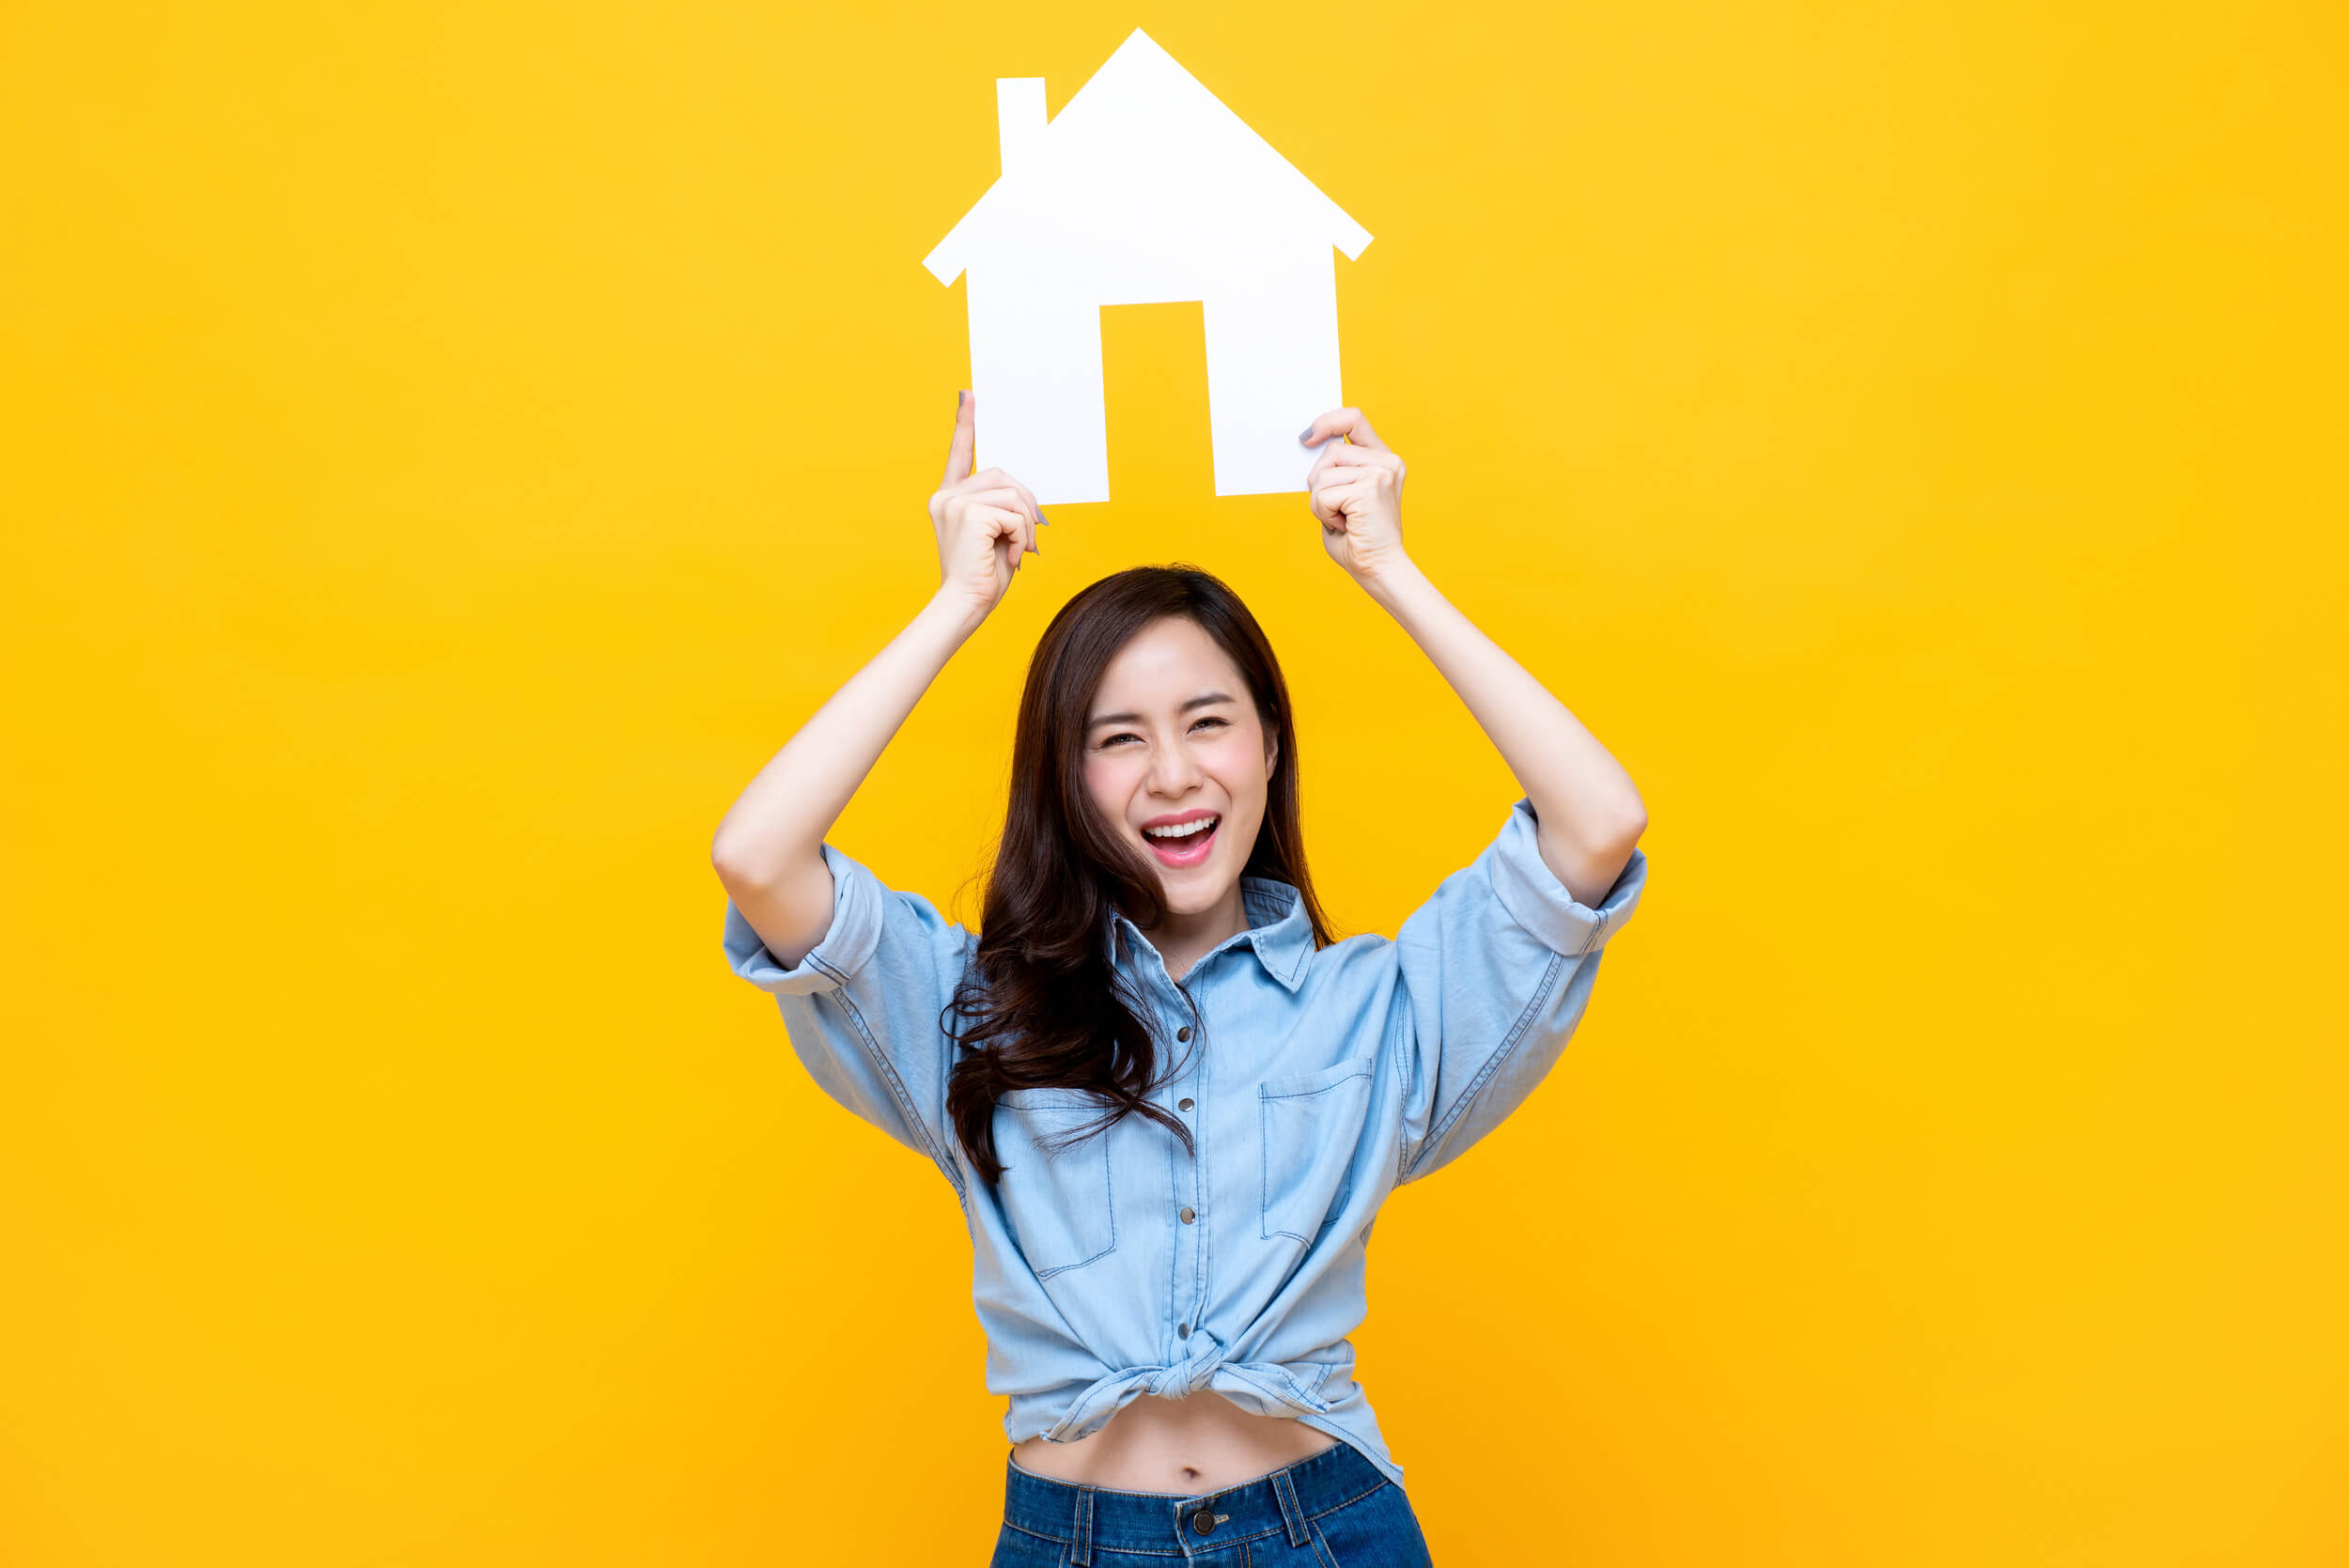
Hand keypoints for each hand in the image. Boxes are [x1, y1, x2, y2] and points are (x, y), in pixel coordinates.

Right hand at [928, 391, 1044, 620]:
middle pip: (1004, 477)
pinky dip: (1023, 536)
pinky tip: (1012, 556)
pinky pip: (1015, 514)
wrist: (965, 604)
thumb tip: (1026, 497)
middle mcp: (946, 495)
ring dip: (1027, 525)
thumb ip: (1001, 508)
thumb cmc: (982, 575)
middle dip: (1025, 506)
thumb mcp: (995, 534)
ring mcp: (955, 502)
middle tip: (1028, 539)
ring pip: (1013, 495)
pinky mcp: (969, 514)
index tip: (968, 395)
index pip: (959, 453)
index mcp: (949, 497)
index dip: (965, 423)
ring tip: (1020, 551)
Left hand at [1300, 408, 1408, 586]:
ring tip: (1342, 519)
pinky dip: (1324, 513)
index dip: (1327, 421)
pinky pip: (1323, 494)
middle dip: (1319, 481)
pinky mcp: (1370, 488)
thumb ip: (1334, 470)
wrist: (1379, 568)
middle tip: (1336, 509)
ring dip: (1320, 502)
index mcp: (1383, 460)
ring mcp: (1381, 472)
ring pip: (1323, 474)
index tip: (1307, 438)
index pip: (1353, 419)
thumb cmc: (1358, 539)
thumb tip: (1306, 444)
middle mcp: (1387, 461)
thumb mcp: (1344, 495)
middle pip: (1331, 450)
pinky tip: (1343, 525)